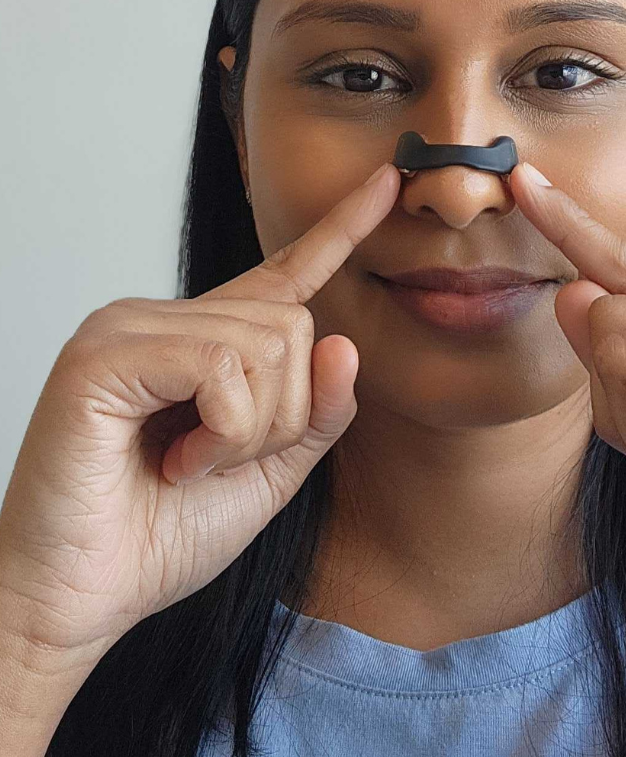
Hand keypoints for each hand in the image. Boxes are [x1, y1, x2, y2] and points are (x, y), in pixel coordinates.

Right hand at [0, 162, 400, 660]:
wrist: (80, 600)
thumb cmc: (162, 536)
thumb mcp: (271, 473)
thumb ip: (317, 413)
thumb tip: (344, 343)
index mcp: (208, 339)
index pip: (288, 271)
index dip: (343, 226)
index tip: (389, 180)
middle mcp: (168, 316)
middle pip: (296, 326)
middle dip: (283, 416)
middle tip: (215, 461)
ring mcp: (131, 325)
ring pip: (269, 345)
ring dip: (251, 432)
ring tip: (189, 463)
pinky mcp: (106, 351)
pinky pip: (220, 367)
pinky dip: (220, 432)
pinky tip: (175, 460)